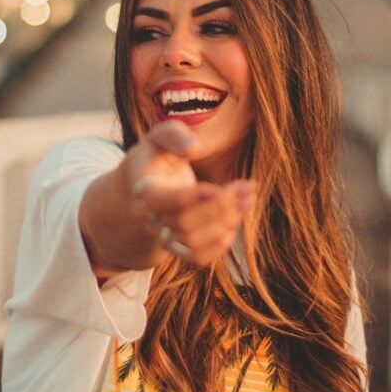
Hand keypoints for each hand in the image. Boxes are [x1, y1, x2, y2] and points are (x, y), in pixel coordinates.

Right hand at [127, 120, 255, 266]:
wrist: (143, 187)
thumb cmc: (156, 157)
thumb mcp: (158, 137)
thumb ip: (173, 134)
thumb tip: (193, 146)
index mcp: (143, 189)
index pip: (159, 201)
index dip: (188, 198)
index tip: (217, 189)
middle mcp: (150, 218)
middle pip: (184, 223)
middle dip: (220, 206)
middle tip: (245, 186)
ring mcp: (163, 236)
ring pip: (193, 243)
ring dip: (227, 223)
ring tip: (248, 197)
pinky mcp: (178, 247)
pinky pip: (199, 257)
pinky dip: (223, 241)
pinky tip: (237, 216)